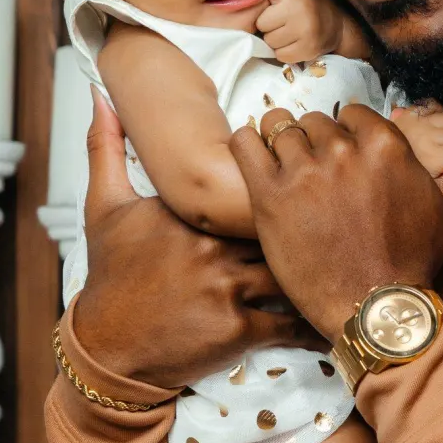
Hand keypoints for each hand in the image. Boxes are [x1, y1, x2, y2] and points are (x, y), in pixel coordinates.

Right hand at [73, 91, 312, 387]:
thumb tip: (99, 93)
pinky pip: (291, 323)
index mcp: (189, 213)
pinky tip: (331, 314)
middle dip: (312, 227)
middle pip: (281, 226)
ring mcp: (227, 288)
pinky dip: (314, 322)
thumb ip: (106, 147)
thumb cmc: (110, 279)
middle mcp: (211, 245)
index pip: (252, 189)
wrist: (108, 349)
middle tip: (341, 228)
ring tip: (344, 267)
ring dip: (319, 270)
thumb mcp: (103, 209)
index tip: (307, 190)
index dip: (285, 191)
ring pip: (293, 268)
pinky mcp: (238, 330)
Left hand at [229, 104, 442, 340]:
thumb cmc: (412, 264)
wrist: (374, 308)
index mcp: (384, 146)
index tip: (343, 155)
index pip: (352, 113)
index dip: (347, 133)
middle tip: (315, 171)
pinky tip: (255, 157)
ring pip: (280, 129)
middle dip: (315, 141)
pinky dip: (247, 144)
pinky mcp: (269, 195)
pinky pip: (244, 144)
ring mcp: (303, 171)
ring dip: (282, 144)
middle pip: (315, 122)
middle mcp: (342, 150)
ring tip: (285, 168)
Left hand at [254, 0, 342, 63]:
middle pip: (261, 23)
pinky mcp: (307, 50)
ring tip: (288, 32)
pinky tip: (293, 43)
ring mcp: (304, 32)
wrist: (337, 25)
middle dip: (268, 23)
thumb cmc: (308, 5)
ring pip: (270, 41)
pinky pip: (281, 55)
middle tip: (281, 20)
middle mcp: (298, 11)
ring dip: (275, 39)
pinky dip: (284, 51)